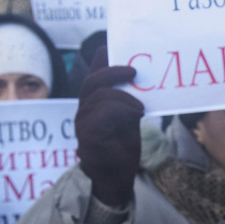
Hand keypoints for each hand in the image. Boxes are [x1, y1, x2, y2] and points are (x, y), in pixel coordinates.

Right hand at [75, 47, 143, 206]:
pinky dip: (121, 110)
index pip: (92, 76)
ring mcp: (83, 123)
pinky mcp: (88, 135)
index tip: (109, 47)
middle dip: (112, 71)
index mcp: (93, 103)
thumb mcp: (129, 116)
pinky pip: (101, 114)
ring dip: (123, 97)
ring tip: (140, 107)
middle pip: (91, 82)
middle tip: (134, 71)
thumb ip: (128, 98)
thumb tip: (138, 77)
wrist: (115, 176)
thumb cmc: (121, 146)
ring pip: (98, 96)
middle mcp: (84, 110)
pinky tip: (136, 115)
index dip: (100, 61)